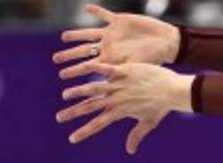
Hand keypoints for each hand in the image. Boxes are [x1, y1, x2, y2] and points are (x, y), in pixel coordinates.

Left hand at [53, 5, 179, 80]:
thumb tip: (104, 94)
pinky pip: (104, 14)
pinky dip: (96, 11)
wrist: (167, 44)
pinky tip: (87, 7)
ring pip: (89, 33)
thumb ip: (117, 78)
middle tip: (56, 60)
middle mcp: (109, 48)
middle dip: (70, 56)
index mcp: (111, 60)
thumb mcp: (133, 70)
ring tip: (64, 38)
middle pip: (84, 51)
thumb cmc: (154, 61)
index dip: (75, 72)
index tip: (62, 78)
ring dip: (76, 34)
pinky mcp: (120, 20)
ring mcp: (113, 34)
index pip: (88, 67)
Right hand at [56, 62, 190, 153]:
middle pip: (91, 108)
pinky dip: (96, 68)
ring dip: (79, 92)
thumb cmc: (162, 107)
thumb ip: (136, 135)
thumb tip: (130, 151)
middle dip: (74, 113)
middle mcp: (117, 100)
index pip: (98, 124)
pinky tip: (84, 66)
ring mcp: (120, 85)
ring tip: (65, 95)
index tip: (72, 139)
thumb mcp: (148, 122)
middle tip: (58, 117)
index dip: (84, 132)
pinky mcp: (125, 72)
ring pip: (96, 89)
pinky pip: (108, 69)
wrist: (173, 91)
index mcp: (120, 112)